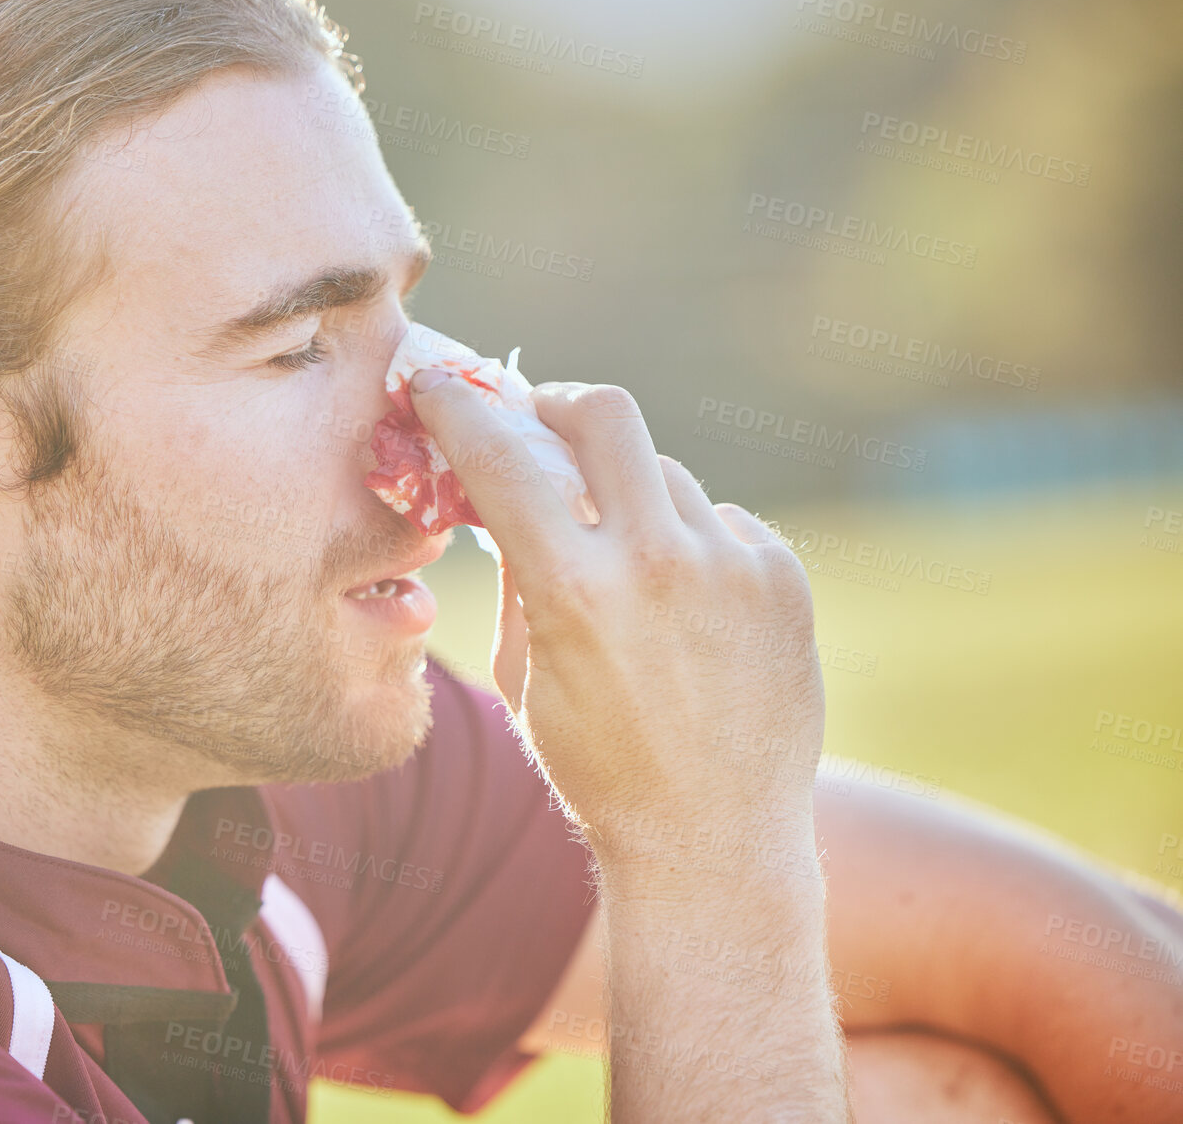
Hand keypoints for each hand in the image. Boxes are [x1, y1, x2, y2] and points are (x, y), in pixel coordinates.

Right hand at [410, 370, 847, 1119]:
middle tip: (543, 426)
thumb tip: (506, 492)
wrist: (714, 841)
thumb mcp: (521, 678)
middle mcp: (659, 563)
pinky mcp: (783, 579)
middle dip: (558, 406)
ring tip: (626, 570)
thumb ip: (512, 576)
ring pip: (664, 475)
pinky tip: (686, 612)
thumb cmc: (595, 769)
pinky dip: (691, 547)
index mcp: (574, 592)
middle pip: (605, 413)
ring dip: (628, 500)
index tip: (441, 384)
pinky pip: (721, 522)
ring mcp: (732, 566)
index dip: (460, 405)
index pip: (501, 456)